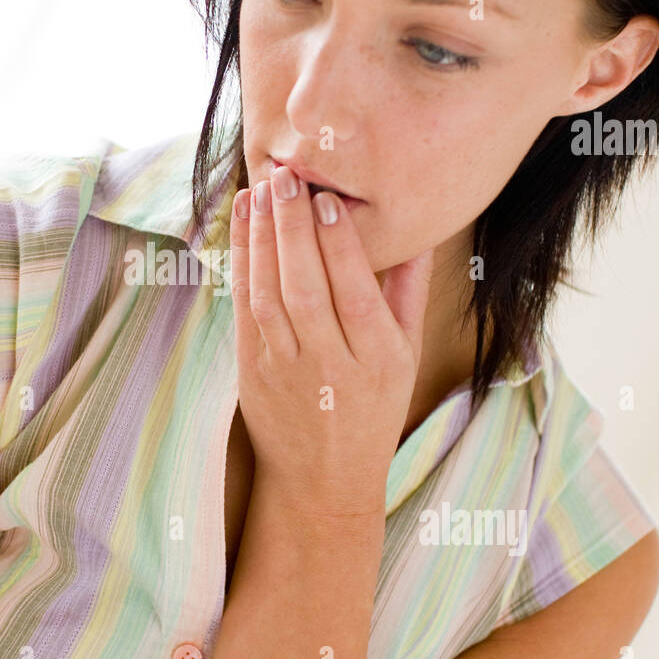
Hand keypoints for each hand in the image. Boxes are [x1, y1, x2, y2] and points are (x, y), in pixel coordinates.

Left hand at [228, 166, 434, 518]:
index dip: (340, 245)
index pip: (355, 294)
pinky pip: (243, 309)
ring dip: (261, 239)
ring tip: (261, 189)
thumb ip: (409, 293)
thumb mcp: (406, 357)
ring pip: (268, 296)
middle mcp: (330, 367)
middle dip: (293, 229)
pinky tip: (242, 223)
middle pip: (306, 289)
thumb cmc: (372, 411)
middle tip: (287, 177)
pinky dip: (240, 263)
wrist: (322, 481)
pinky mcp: (250, 371)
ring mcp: (285, 370)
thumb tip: (418, 233)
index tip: (329, 199)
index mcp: (377, 361)